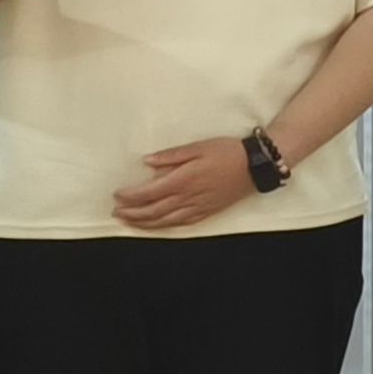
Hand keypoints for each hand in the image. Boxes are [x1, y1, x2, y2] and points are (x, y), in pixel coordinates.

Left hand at [113, 138, 258, 230]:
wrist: (256, 166)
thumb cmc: (226, 152)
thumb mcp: (198, 147)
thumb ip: (171, 156)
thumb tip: (147, 162)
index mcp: (183, 179)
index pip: (149, 192)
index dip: (130, 196)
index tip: (117, 194)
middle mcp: (188, 197)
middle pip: (153, 210)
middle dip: (132, 213)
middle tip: (116, 211)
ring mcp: (198, 207)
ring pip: (165, 220)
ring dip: (144, 223)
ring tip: (129, 222)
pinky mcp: (207, 212)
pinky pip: (182, 223)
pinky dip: (165, 227)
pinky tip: (156, 226)